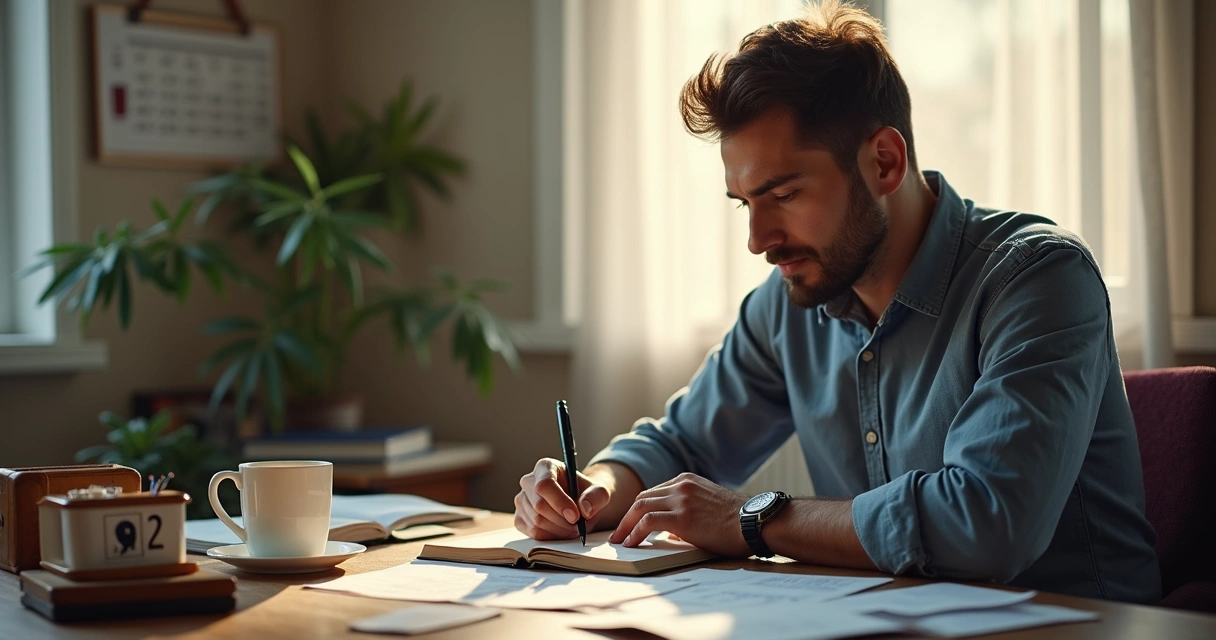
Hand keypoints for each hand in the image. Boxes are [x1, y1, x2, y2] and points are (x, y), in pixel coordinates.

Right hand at [514, 458, 611, 539]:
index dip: (559, 502)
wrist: (580, 506)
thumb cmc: (586, 495)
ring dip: (559, 529)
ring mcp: (522, 500)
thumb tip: (585, 508)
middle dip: (562, 520)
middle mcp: (529, 481)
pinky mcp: (520, 519)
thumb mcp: (599, 492)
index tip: (575, 516)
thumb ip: (597, 496)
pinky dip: (551, 536)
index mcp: (546, 467)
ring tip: (572, 527)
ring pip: (536, 521)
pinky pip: (533, 533)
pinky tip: (561, 530)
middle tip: (578, 525)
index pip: (544, 484)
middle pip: (539, 505)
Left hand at [609, 472, 750, 556]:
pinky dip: (635, 532)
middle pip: (643, 497)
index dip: (639, 508)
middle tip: (619, 533)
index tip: (631, 522)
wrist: (756, 521)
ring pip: (640, 506)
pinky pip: (648, 521)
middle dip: (627, 516)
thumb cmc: (739, 520)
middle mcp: (681, 485)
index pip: (654, 492)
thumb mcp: (709, 506)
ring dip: (626, 525)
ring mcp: (680, 499)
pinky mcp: (681, 516)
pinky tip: (631, 543)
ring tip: (620, 540)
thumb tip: (669, 532)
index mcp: (687, 481)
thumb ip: (688, 513)